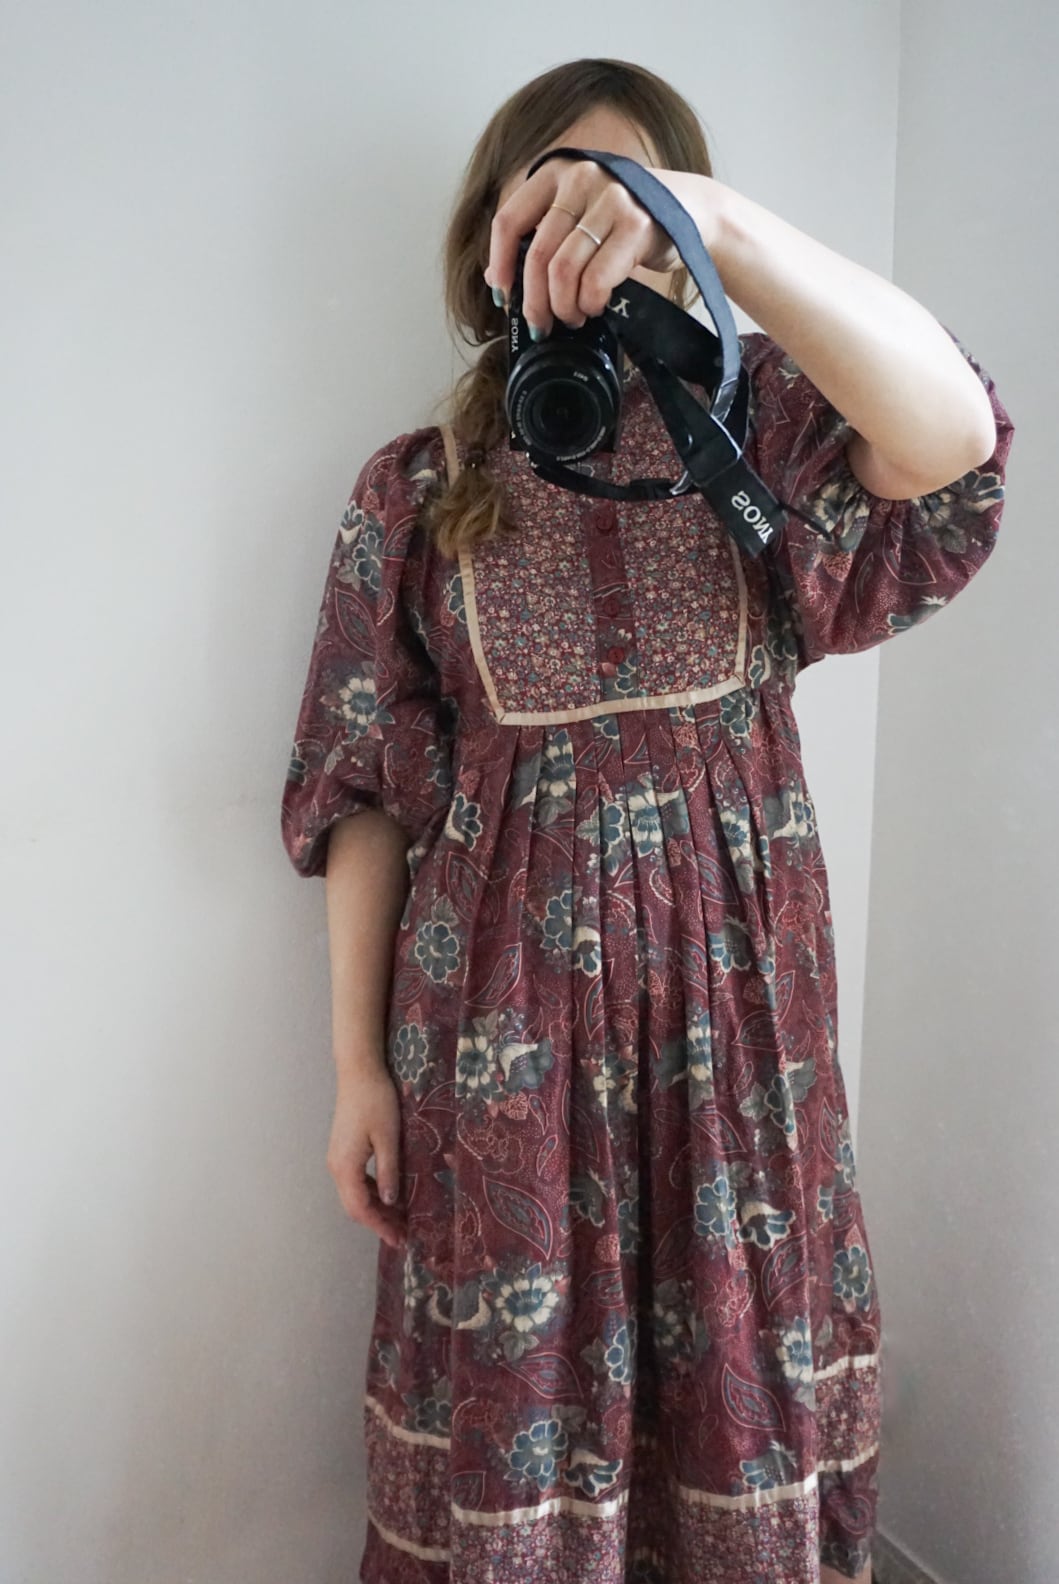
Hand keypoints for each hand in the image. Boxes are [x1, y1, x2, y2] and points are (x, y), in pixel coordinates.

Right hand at [327, 1066, 406, 1250]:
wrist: (358, 1072)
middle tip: (403, 1234)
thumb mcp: (388, 1137)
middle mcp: (336, 1166)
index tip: (399, 1240)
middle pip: (354, 1206)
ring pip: (354, 1194)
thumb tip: (391, 1202)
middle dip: (378, 1222)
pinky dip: (371, 1192)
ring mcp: (337, 1158)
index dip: (379, 1227)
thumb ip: (389, 1171)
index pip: (361, 1208)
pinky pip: (355, 1181)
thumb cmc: (375, 1101)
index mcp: (345, 1167)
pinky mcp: (343, 1150)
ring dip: (376, 1208)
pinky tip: (389, 1195)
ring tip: (400, 1219)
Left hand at [484, 157, 722, 335]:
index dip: (501, 265)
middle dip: (535, 301)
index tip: (503, 295)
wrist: (687, 208)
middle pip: (537, 255)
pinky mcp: (636, 225)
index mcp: (555, 173)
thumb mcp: (578, 214)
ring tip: (573, 316)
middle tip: (541, 325)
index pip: (509, 221)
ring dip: (564, 306)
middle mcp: (580, 178)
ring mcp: (610, 199)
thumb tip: (497, 281)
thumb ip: (542, 236)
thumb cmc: (621, 220)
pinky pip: (596, 279)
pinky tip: (595, 306)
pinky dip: (590, 302)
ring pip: (564, 271)